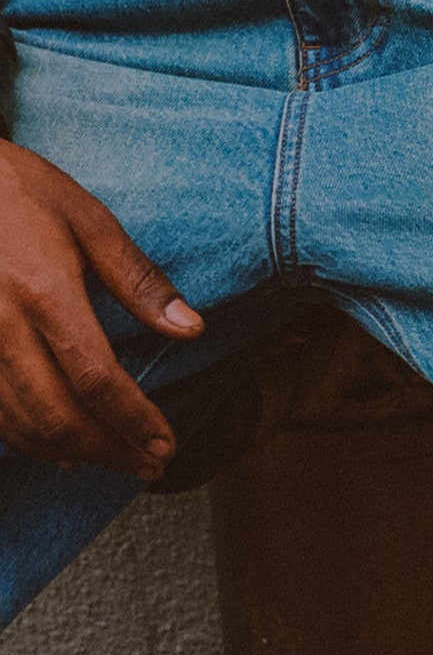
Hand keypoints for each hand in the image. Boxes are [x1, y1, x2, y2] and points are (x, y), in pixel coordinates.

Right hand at [0, 138, 203, 480]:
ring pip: (19, 423)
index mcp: (45, 293)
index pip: (97, 379)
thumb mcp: (88, 219)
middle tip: (148, 465)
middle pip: (58, 414)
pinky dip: (25, 437)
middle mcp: (1, 328)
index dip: (134, 420)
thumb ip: (138, 280)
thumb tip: (191, 328)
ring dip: (69, 450)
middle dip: (108, 449)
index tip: (165, 444)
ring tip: (111, 457)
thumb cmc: (19, 190)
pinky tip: (55, 444)